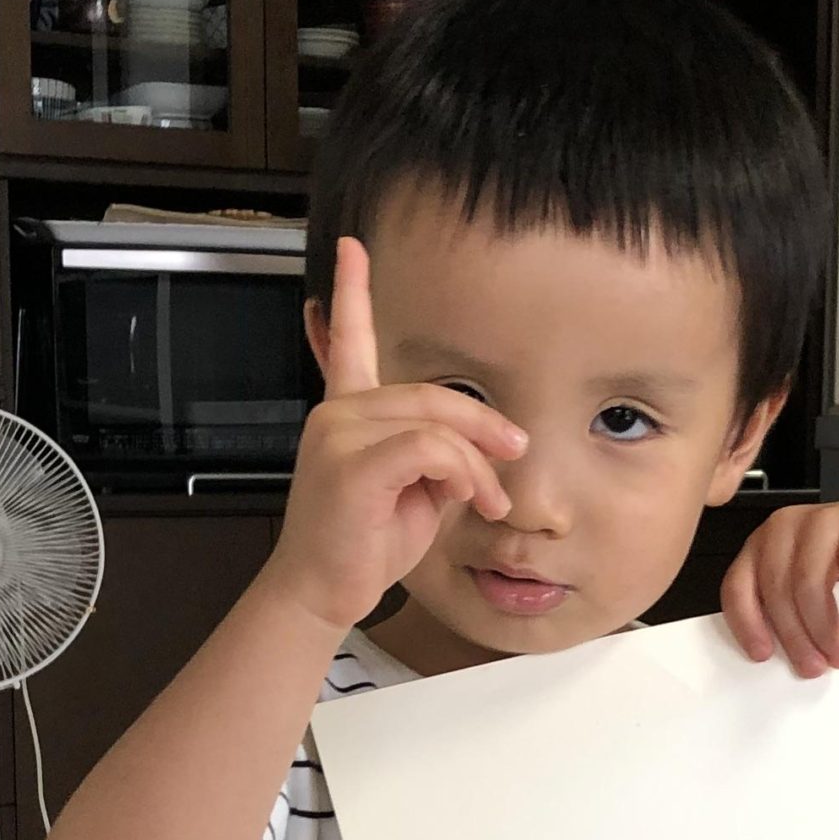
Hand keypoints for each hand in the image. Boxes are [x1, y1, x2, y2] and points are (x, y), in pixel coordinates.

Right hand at [260, 234, 528, 634]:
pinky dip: (461, 473)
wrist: (323, 592)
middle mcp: (338, 413)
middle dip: (484, 427)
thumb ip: (437, 454)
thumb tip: (480, 448)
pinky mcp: (351, 464)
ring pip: (436, 422)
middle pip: (431, 393)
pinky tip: (463, 499)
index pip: (348, 340)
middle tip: (515, 456)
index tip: (351, 247)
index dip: (352, 290)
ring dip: (478, 465)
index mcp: (347, 412)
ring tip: (488, 501)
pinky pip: (428, 448)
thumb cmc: (365, 545)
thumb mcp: (414, 491)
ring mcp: (338, 434)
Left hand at [720, 498, 838, 677]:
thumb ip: (787, 604)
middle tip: (813, 668)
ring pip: (810, 583)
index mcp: (767, 543)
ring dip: (824, 629)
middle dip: (794, 637)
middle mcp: (789, 527)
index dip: (747, 623)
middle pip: (778, 590)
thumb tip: (780, 658)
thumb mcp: (812, 579)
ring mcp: (828, 521)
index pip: (739, 585)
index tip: (763, 655)